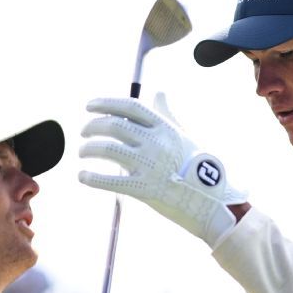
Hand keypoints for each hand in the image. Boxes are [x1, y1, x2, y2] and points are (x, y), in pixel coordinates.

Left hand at [79, 93, 247, 247]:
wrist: (210, 200)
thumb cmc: (196, 166)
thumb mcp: (183, 135)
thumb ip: (166, 114)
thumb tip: (159, 92)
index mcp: (164, 127)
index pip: (129, 106)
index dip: (105, 103)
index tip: (89, 106)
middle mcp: (156, 142)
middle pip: (113, 125)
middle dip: (92, 127)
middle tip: (83, 132)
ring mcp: (150, 165)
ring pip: (108, 149)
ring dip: (88, 149)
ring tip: (82, 152)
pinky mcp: (144, 189)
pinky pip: (111, 181)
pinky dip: (92, 177)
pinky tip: (82, 176)